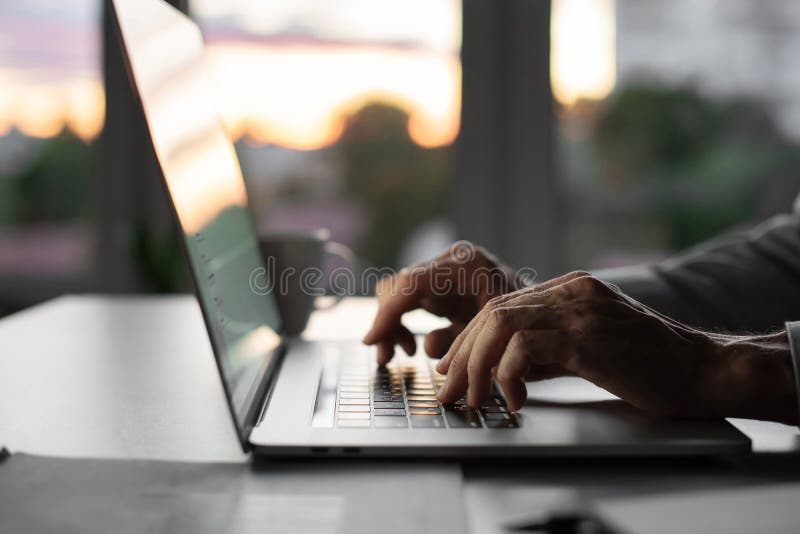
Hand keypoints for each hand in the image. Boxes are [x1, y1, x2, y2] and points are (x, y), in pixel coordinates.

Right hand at [363, 241, 517, 364]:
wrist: (542, 317)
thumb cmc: (524, 326)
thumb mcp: (493, 336)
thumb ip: (458, 341)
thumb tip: (424, 346)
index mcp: (467, 265)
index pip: (412, 283)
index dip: (388, 313)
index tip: (373, 340)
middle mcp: (451, 260)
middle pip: (398, 286)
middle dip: (387, 322)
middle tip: (388, 357)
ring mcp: (443, 268)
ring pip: (396, 291)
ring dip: (391, 324)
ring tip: (402, 353)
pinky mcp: (438, 282)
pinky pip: (405, 299)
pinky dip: (400, 322)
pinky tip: (410, 347)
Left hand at [435, 271, 798, 424]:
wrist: (702, 369)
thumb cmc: (649, 365)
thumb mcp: (587, 349)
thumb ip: (545, 350)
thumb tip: (501, 367)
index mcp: (569, 288)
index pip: (500, 307)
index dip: (469, 340)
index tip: (454, 370)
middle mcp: (571, 289)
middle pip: (493, 313)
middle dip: (464, 355)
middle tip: (453, 390)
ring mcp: (580, 307)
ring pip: (502, 324)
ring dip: (479, 365)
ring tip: (477, 398)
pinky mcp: (589, 334)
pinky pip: (527, 346)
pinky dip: (510, 374)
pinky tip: (515, 399)